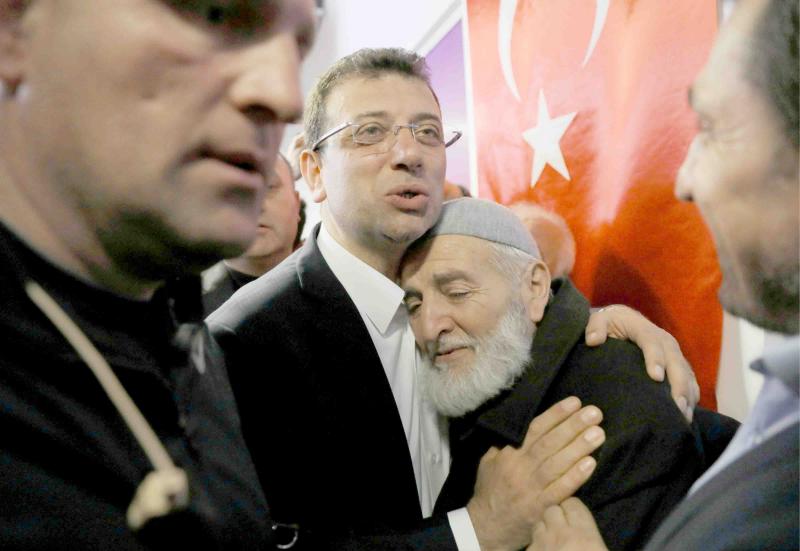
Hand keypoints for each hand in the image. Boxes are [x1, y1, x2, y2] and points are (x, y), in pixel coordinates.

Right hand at [467, 397, 604, 550]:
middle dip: (573, 425)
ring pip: (558, 464)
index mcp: (510, 454)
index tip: (575, 402)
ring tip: (598, 433)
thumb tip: (520, 427)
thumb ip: (504, 445)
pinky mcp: (541, 508)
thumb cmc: (490, 491)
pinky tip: (591, 464)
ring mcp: (532, 488)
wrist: (485, 526)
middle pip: (550, 443)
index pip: (535, 428)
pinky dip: (576, 476)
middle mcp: (521, 468)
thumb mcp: (489, 462)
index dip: (556, 414)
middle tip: (594, 413)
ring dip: (579, 447)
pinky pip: (561, 490)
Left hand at [585, 304, 699, 420]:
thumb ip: (594, 327)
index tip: (656, 377)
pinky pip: (690, 380)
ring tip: (683, 416)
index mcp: (644, 329)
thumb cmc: (610, 324)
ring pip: (686, 373)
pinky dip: (691, 396)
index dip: (655, 359)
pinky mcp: (679, 364)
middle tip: (676, 405)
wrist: (624, 321)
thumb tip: (593, 340)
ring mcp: (674, 353)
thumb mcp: (599, 320)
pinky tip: (686, 415)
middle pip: (675, 361)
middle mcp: (664, 340)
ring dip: (687, 394)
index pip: (652, 342)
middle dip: (678, 383)